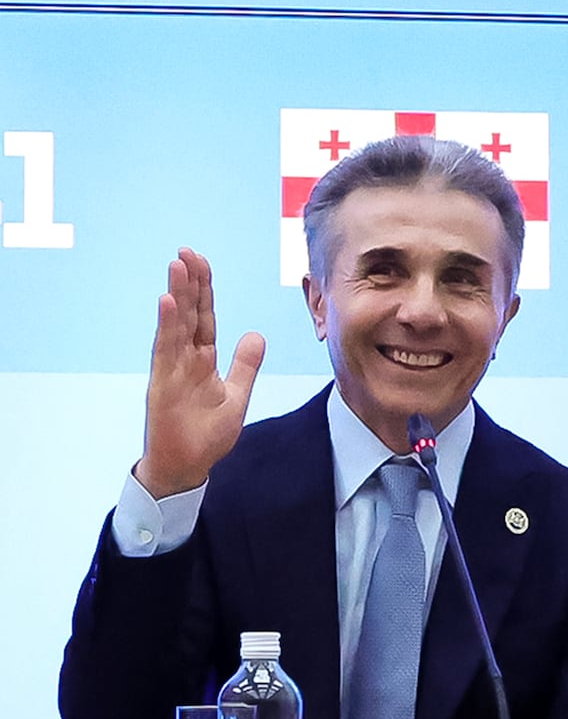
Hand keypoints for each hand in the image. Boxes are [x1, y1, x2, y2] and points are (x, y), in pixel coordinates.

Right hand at [134, 248, 265, 497]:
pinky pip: (165, 350)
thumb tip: (256, 335)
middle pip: (189, 314)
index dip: (205, 290)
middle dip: (190, 283)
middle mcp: (185, 359)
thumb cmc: (207, 434)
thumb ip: (245, 365)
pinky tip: (167, 302)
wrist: (188, 466)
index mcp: (203, 359)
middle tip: (188, 252)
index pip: (206, 317)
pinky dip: (167, 326)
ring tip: (177, 266)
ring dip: (177, 295)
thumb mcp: (237, 395)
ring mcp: (172, 369)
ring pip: (176, 325)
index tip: (201, 262)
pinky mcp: (161, 384)